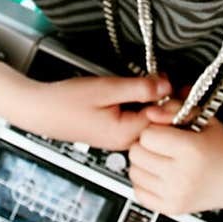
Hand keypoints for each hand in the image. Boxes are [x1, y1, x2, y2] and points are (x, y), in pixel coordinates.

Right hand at [0, 62, 171, 150]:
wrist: (38, 109)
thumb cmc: (65, 102)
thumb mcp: (106, 89)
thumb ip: (139, 88)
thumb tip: (166, 85)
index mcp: (125, 135)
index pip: (163, 120)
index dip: (175, 101)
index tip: (184, 85)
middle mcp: (124, 140)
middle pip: (158, 122)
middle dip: (168, 101)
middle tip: (174, 80)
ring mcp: (118, 136)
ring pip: (147, 118)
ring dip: (154, 101)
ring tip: (160, 82)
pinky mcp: (113, 129)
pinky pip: (135, 117)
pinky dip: (141, 104)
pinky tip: (140, 90)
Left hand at [127, 100, 222, 215]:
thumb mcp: (205, 121)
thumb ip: (175, 109)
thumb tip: (151, 112)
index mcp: (191, 149)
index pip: (147, 135)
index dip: (153, 130)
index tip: (163, 132)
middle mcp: (181, 174)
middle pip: (137, 153)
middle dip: (145, 145)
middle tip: (159, 146)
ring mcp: (175, 193)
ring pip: (134, 172)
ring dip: (143, 164)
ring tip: (159, 161)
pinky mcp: (171, 208)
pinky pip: (139, 193)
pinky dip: (144, 183)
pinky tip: (157, 177)